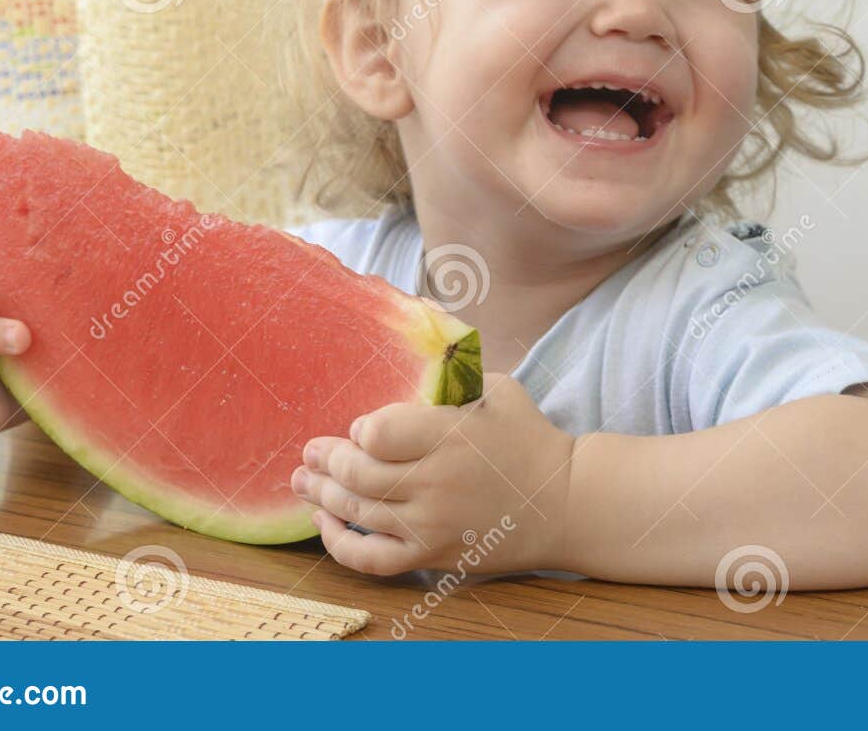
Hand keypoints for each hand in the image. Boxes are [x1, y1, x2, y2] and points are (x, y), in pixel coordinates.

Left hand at [293, 374, 574, 577]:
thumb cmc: (526, 436)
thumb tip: (419, 309)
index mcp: (451, 436)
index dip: (360, 430)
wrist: (564, 502)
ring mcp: (432, 524)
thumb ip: (454, 363)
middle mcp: (436, 483)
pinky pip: (371, 559)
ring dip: (322, 495)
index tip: (359, 427)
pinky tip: (326, 523)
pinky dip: (340, 544)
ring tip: (303, 481)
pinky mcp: (432, 555)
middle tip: (310, 451)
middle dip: (326, 461)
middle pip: (359, 474)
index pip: (378, 434)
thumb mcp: (498, 387)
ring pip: (358, 513)